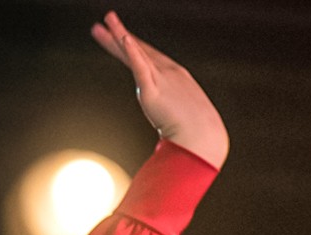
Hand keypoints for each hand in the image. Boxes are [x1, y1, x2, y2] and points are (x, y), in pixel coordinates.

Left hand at [91, 11, 229, 167]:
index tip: (124, 36)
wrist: (203, 139)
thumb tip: (169, 121)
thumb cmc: (197, 134)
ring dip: (120, 36)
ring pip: (136, 53)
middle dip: (122, 34)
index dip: (135, 45)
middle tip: (108, 19)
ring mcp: (161, 80)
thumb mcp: (186, 117)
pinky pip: (141, 68)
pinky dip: (132, 52)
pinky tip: (124, 39)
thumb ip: (174, 113)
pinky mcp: (153, 91)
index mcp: (177, 78)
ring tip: (107, 21)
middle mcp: (169, 73)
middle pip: (141, 50)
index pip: (151, 58)